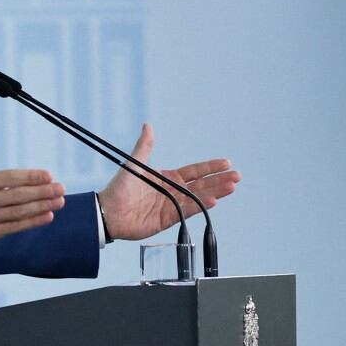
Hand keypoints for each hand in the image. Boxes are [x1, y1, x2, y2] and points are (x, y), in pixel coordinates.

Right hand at [0, 114, 64, 253]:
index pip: (9, 179)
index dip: (30, 177)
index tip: (49, 175)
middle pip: (18, 197)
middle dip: (42, 192)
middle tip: (61, 188)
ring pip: (19, 213)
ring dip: (41, 207)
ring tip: (59, 201)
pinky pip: (14, 227)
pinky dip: (31, 222)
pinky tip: (47, 216)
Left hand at [97, 122, 239, 240]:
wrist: (108, 211)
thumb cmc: (119, 188)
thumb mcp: (134, 164)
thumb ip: (144, 146)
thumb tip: (148, 125)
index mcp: (166, 178)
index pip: (194, 172)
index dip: (210, 168)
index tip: (227, 163)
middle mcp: (172, 192)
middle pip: (201, 185)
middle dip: (219, 180)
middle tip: (237, 176)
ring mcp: (172, 206)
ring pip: (198, 197)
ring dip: (216, 192)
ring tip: (232, 186)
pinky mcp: (168, 219)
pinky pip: (187, 211)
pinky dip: (201, 205)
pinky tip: (214, 200)